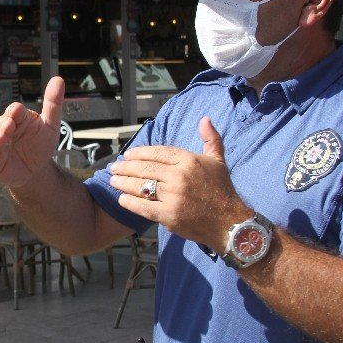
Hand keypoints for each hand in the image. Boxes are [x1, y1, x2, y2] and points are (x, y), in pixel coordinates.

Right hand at [0, 76, 63, 187]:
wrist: (37, 170)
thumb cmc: (41, 145)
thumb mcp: (51, 125)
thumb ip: (53, 103)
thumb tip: (58, 79)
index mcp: (19, 119)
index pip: (14, 111)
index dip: (15, 112)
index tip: (17, 112)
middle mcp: (5, 129)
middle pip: (1, 123)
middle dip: (4, 124)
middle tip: (9, 126)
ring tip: (2, 139)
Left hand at [108, 117, 250, 251]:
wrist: (229, 223)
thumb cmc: (222, 191)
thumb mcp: (218, 161)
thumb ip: (211, 139)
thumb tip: (204, 119)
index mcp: (189, 161)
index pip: (157, 152)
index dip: (139, 152)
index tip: (128, 154)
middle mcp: (179, 176)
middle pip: (145, 168)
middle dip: (126, 167)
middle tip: (114, 167)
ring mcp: (173, 197)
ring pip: (141, 186)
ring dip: (123, 182)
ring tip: (113, 180)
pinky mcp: (169, 215)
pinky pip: (143, 207)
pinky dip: (130, 203)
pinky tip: (121, 199)